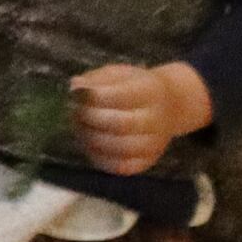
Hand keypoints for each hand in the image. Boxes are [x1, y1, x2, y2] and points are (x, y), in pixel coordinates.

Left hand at [66, 58, 211, 177]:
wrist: (167, 106)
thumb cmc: (133, 86)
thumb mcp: (117, 74)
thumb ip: (95, 80)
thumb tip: (75, 87)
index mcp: (151, 91)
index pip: (122, 96)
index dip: (95, 96)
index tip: (76, 92)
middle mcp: (157, 119)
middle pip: (122, 124)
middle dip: (91, 118)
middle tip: (75, 111)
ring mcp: (155, 143)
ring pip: (121, 148)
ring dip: (93, 139)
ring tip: (80, 127)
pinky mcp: (147, 161)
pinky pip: (123, 167)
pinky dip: (101, 159)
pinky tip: (90, 145)